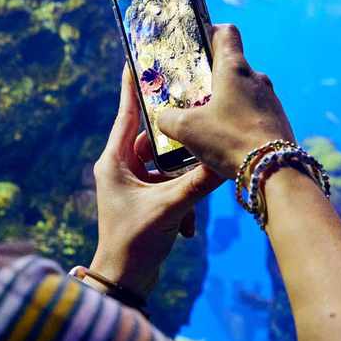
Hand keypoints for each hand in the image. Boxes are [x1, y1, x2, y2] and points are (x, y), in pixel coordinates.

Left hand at [90, 67, 225, 296]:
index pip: (126, 114)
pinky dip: (181, 195)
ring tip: (198, 183)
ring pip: (164, 164)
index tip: (136, 58)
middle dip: (177, 139)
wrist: (124, 281)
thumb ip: (199, 182)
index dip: (132, 86)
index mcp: (114, 161)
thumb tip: (225, 161)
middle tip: (196, 117)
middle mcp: (120, 167)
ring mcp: (131, 183)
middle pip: (153, 138)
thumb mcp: (171, 207)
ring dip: (183, 177)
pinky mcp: (143, 199)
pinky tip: (190, 222)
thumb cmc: (135, 242)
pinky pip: (167, 184)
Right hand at [152, 24, 294, 178]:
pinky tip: (227, 139)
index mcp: (234, 68)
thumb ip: (168, 119)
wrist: (274, 170)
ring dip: (227, 101)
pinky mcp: (277, 120)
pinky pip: (254, 112)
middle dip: (212, 76)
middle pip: (232, 65)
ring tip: (208, 121)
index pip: (226, 32)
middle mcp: (256, 78)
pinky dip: (240, 119)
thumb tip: (163, 118)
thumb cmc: (229, 140)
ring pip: (244, 91)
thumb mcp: (186, 129)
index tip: (197, 43)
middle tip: (193, 92)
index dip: (210, 32)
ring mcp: (270, 99)